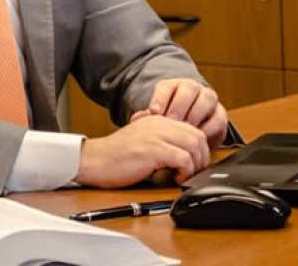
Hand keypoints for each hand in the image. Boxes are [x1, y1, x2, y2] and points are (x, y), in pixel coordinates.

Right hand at [74, 113, 210, 187]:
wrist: (94, 160)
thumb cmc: (116, 157)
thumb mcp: (143, 142)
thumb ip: (162, 142)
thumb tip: (185, 157)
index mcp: (157, 120)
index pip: (192, 130)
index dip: (200, 150)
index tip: (195, 166)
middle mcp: (159, 123)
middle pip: (198, 136)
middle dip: (202, 158)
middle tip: (194, 173)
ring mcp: (155, 135)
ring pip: (194, 145)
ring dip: (195, 165)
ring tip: (184, 175)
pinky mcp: (152, 149)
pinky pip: (183, 158)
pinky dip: (185, 170)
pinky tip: (175, 177)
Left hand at [145, 78, 228, 149]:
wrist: (189, 133)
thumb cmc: (169, 124)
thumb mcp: (157, 119)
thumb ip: (147, 118)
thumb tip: (137, 119)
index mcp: (174, 86)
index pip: (167, 86)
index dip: (160, 98)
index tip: (154, 112)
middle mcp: (193, 89)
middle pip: (189, 88)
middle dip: (178, 106)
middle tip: (171, 122)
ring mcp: (209, 99)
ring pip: (207, 98)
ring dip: (195, 115)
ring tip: (185, 130)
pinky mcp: (221, 115)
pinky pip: (218, 118)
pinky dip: (208, 128)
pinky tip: (198, 138)